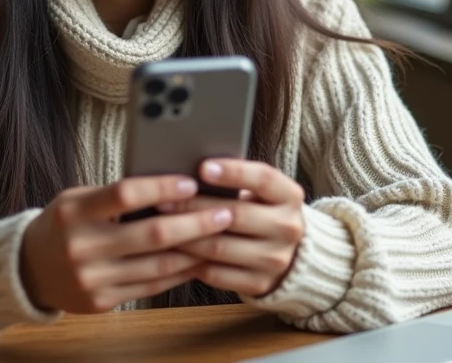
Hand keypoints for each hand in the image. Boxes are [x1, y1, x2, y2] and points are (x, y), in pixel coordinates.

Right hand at [20, 176, 233, 312]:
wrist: (28, 269)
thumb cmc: (63, 224)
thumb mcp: (77, 200)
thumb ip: (115, 195)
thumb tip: (170, 187)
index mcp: (74, 212)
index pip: (125, 195)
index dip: (162, 188)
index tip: (191, 183)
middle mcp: (81, 247)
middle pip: (151, 234)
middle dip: (195, 223)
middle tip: (224, 213)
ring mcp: (92, 279)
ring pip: (157, 265)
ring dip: (195, 251)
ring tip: (220, 237)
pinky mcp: (101, 302)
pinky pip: (150, 287)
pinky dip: (178, 273)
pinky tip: (196, 261)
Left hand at [160, 159, 304, 297]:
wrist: (289, 254)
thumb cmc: (261, 211)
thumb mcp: (261, 192)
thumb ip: (237, 180)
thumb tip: (190, 171)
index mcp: (290, 196)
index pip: (263, 179)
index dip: (233, 172)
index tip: (202, 167)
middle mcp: (288, 228)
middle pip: (235, 215)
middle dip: (194, 207)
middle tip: (163, 200)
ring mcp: (275, 260)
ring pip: (220, 247)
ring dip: (186, 237)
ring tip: (161, 226)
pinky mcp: (259, 284)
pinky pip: (217, 274)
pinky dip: (191, 262)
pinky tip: (173, 251)